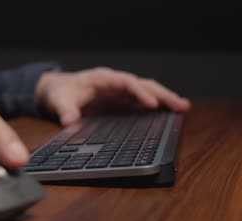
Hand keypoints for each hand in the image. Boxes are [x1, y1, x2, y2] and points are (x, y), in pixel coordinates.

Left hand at [36, 67, 190, 125]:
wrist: (58, 90)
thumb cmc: (59, 92)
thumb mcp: (58, 101)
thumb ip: (64, 110)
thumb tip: (69, 121)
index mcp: (102, 79)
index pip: (125, 82)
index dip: (139, 91)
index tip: (151, 103)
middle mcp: (115, 83)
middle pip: (143, 85)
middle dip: (162, 95)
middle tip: (180, 105)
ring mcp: (120, 92)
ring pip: (147, 92)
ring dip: (164, 99)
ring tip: (183, 108)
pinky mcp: (121, 102)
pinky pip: (141, 103)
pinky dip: (156, 107)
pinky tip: (169, 114)